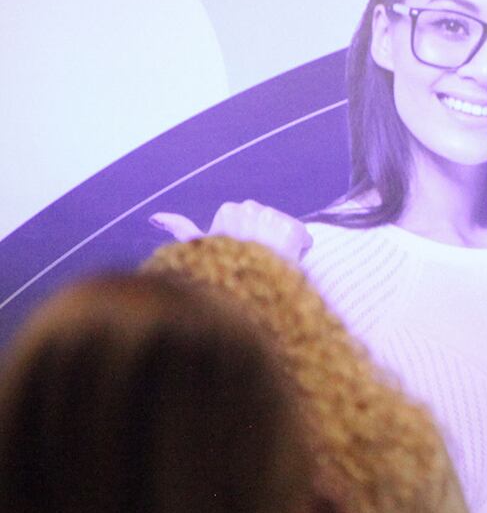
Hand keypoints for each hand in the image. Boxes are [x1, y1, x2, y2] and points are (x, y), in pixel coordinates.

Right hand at [148, 199, 312, 263]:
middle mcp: (248, 210)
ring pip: (282, 226)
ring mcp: (272, 218)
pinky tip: (287, 263)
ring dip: (279, 242)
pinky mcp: (293, 230)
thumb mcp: (199, 251)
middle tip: (251, 260)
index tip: (236, 251)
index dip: (241, 233)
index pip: (240, 212)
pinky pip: (303, 237)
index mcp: (227, 211)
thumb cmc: (221, 275)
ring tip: (267, 263)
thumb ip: (183, 229)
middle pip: (263, 216)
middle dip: (260, 234)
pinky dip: (299, 250)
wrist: (251, 301)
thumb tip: (156, 216)